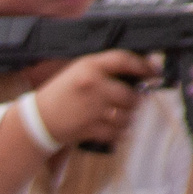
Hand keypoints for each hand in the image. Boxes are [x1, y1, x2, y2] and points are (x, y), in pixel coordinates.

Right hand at [32, 50, 153, 149]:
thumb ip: (105, 70)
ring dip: (128, 118)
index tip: (154, 72)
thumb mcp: (79, 72)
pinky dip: (119, 133)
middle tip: (134, 101)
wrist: (38, 119)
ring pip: (126, 115)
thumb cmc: (61, 95)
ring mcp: (91, 108)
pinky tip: (115, 129)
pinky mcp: (89, 127)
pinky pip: (116, 132)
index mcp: (89, 67)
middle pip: (130, 94)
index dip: (144, 65)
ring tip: (121, 117)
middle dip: (136, 100)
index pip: (124, 60)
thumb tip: (140, 74)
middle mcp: (93, 86)